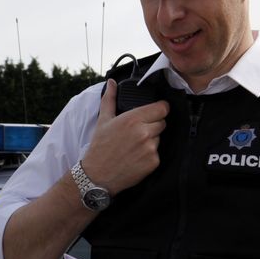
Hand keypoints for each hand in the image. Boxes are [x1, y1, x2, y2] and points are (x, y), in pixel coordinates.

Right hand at [80, 79, 167, 195]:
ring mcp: (150, 148)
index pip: (162, 107)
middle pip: (162, 122)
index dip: (158, 110)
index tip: (153, 113)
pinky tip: (136, 158)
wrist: (97, 176)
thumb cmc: (99, 147)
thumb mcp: (103, 121)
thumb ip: (110, 99)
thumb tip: (111, 83)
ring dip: (151, 141)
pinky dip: (149, 156)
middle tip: (137, 133)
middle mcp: (144, 132)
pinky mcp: (153, 162)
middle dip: (153, 125)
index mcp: (133, 119)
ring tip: (134, 147)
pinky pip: (157, 154)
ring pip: (159, 138)